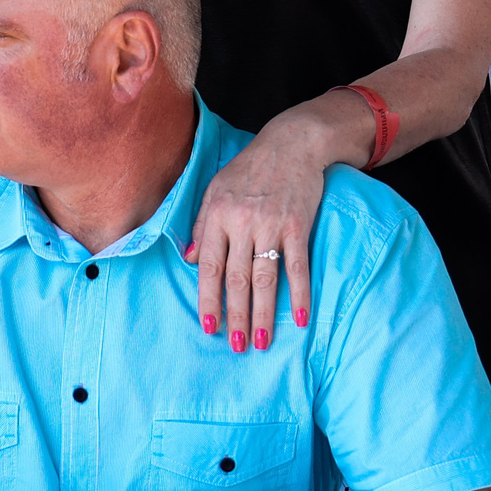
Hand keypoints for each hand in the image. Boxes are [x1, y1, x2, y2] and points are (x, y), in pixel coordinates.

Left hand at [190, 110, 327, 352]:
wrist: (292, 143)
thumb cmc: (249, 168)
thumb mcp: (216, 189)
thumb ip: (202, 225)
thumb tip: (191, 261)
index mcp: (218, 215)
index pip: (210, 267)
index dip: (209, 300)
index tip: (209, 328)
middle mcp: (242, 223)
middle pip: (237, 279)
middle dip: (235, 316)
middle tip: (237, 347)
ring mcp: (271, 225)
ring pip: (265, 278)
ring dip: (263, 314)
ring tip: (262, 342)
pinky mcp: (298, 225)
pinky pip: (297, 266)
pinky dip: (299, 294)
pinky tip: (298, 318)